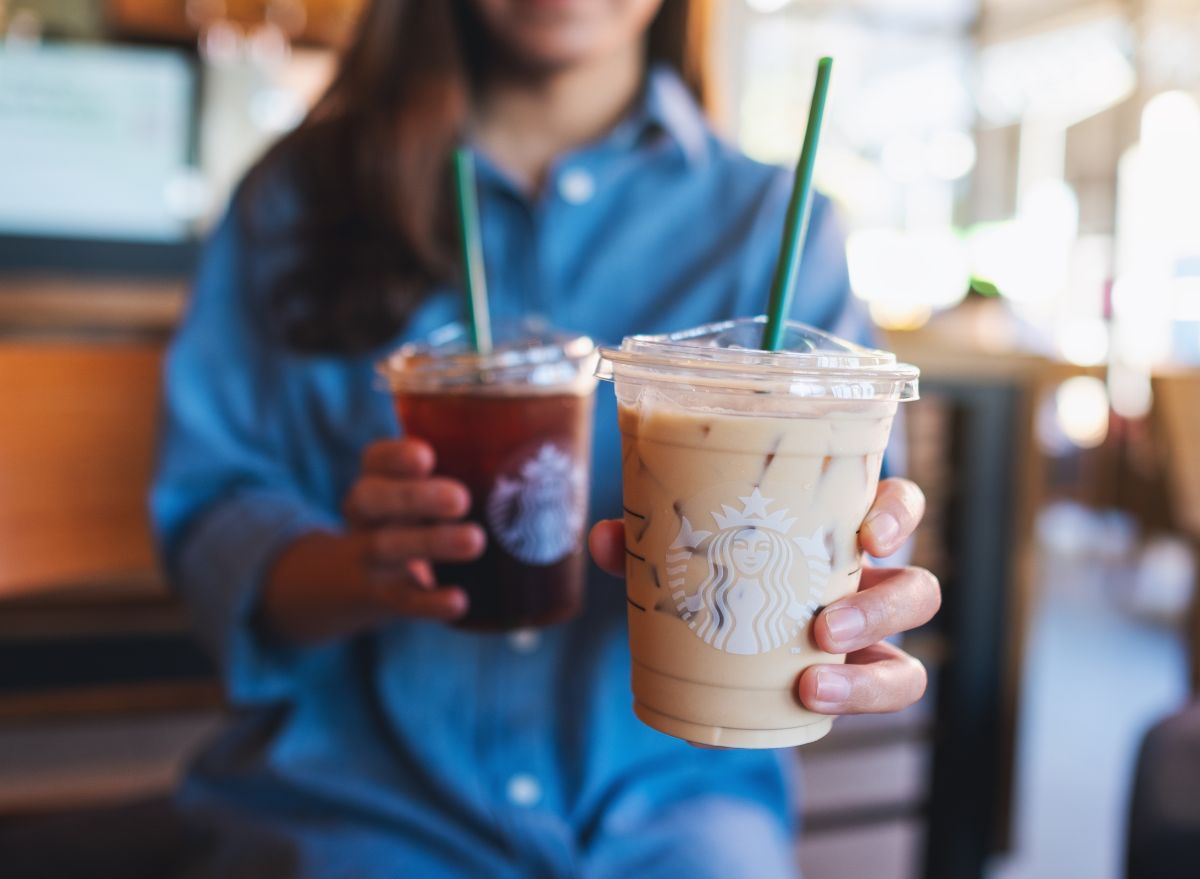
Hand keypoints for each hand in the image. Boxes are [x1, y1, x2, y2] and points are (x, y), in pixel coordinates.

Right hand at [262, 438, 484, 642]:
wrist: (348, 583)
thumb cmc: (410, 520)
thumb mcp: (419, 493)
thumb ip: (465, 474)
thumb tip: (548, 464)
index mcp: (376, 479)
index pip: (374, 459)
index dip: (395, 456)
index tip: (426, 456)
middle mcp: (365, 515)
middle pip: (372, 498)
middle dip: (416, 497)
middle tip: (461, 499)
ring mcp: (366, 557)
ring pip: (386, 546)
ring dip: (431, 543)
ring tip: (475, 541)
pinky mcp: (379, 597)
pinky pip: (401, 600)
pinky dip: (429, 603)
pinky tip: (459, 601)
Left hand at [588, 478, 939, 716]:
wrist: (714, 647)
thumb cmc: (717, 575)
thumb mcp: (687, 554)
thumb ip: (651, 543)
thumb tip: (607, 538)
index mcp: (836, 534)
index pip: (896, 507)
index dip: (897, 514)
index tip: (868, 535)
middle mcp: (867, 585)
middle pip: (920, 588)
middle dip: (884, 607)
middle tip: (824, 626)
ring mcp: (868, 642)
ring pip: (909, 668)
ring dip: (871, 674)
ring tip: (812, 682)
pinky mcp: (855, 685)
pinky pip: (885, 696)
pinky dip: (855, 701)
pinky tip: (806, 702)